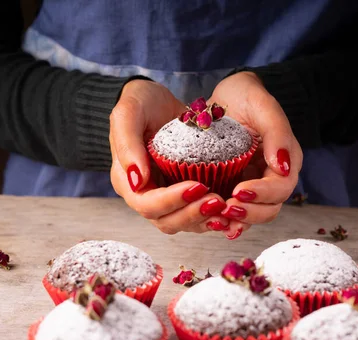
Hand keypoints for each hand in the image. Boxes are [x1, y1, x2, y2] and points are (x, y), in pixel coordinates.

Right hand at [110, 79, 230, 233]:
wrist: (158, 99)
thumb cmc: (141, 102)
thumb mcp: (128, 113)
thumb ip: (127, 144)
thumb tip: (136, 181)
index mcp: (128, 181)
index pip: (147, 204)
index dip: (172, 201)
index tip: (197, 186)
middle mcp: (146, 194)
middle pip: (167, 221)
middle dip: (193, 214)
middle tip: (218, 201)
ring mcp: (166, 196)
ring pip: (184, 223)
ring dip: (205, 219)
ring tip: (226, 206)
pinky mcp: (185, 193)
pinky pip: (199, 214)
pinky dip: (213, 215)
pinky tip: (230, 207)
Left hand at [208, 72, 302, 239]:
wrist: (225, 96)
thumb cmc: (246, 96)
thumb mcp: (263, 106)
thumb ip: (276, 132)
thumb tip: (282, 167)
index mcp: (285, 160)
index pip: (280, 187)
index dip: (261, 194)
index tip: (238, 191)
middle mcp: (271, 177)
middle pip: (270, 208)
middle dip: (249, 212)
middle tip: (225, 208)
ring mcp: (251, 185)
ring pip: (252, 215)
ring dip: (237, 221)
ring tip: (218, 220)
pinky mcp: (231, 187)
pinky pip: (234, 211)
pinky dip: (226, 221)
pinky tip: (213, 224)